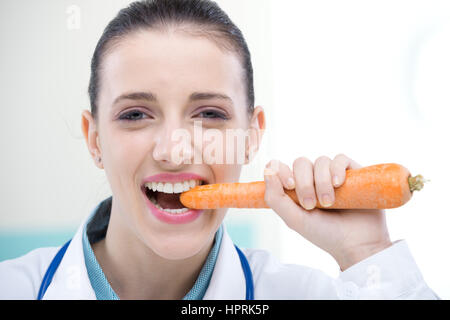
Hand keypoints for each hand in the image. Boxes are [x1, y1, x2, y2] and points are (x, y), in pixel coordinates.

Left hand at [264, 154, 392, 270]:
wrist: (356, 244)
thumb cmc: (324, 234)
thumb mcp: (294, 219)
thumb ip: (275, 198)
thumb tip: (268, 170)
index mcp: (295, 189)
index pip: (282, 167)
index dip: (282, 171)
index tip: (289, 186)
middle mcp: (312, 179)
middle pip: (301, 163)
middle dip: (304, 183)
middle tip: (311, 204)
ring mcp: (332, 175)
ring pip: (320, 161)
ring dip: (322, 181)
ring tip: (329, 202)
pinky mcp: (352, 173)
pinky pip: (340, 159)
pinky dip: (336, 169)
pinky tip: (338, 184)